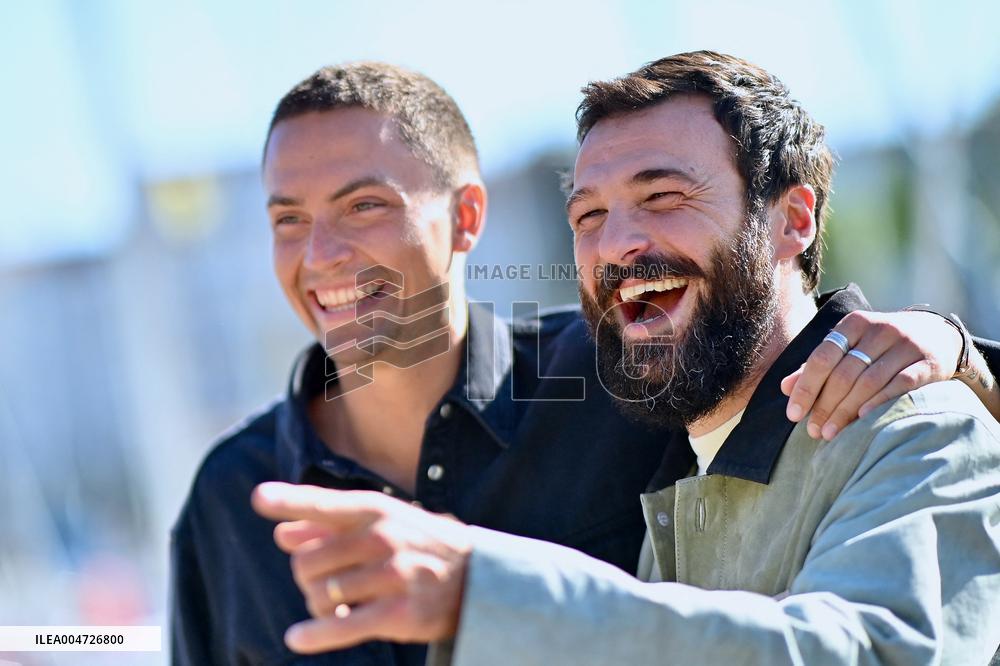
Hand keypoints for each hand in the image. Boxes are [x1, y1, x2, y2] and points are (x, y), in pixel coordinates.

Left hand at [251, 482, 470, 653]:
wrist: (478, 578)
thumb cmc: (419, 545)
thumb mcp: (381, 523)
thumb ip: (330, 526)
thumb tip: (282, 532)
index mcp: (377, 510)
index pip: (325, 504)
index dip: (289, 501)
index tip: (259, 498)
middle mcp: (384, 538)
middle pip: (308, 561)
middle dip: (306, 577)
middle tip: (323, 583)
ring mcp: (392, 576)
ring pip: (321, 594)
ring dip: (318, 606)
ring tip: (335, 607)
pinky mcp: (399, 614)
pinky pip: (342, 626)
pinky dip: (315, 634)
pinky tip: (297, 637)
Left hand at [781, 310, 961, 440]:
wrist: (938, 334)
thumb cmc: (880, 346)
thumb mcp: (850, 348)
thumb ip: (819, 366)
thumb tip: (785, 387)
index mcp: (854, 324)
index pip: (822, 357)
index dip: (806, 388)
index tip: (793, 414)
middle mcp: (880, 330)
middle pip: (844, 373)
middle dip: (825, 405)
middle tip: (812, 431)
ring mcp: (907, 345)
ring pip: (869, 381)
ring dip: (846, 411)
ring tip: (831, 434)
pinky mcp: (930, 362)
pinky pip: (902, 384)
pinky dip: (880, 402)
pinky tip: (864, 420)